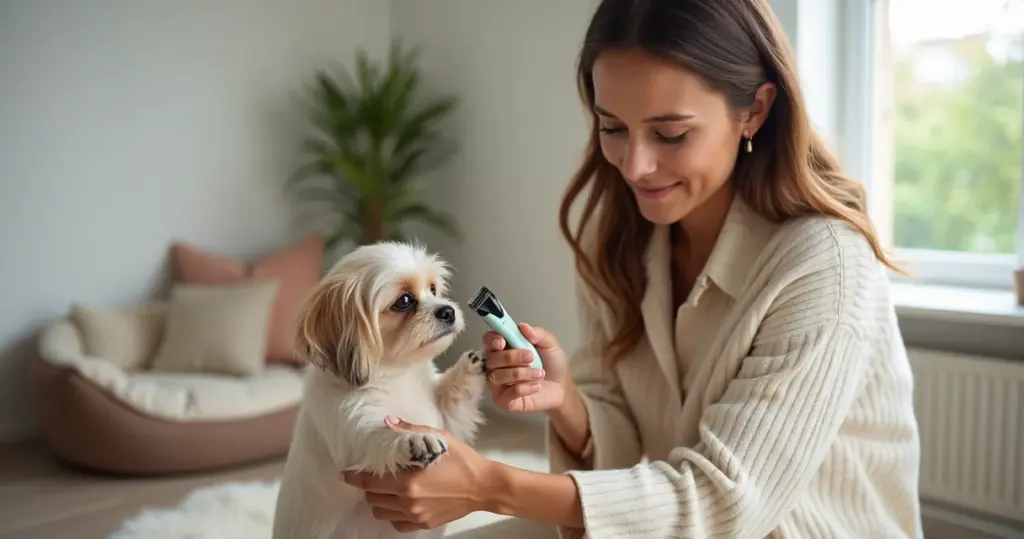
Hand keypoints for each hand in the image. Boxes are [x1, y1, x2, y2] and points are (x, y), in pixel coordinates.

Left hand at [341, 416, 495, 532]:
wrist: (483, 486)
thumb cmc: (462, 461)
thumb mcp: (437, 439)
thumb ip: (409, 432)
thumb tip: (388, 423)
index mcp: (408, 482)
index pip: (370, 482)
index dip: (354, 478)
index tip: (345, 474)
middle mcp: (408, 502)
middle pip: (373, 499)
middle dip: (368, 488)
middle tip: (372, 477)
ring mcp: (416, 515)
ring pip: (382, 513)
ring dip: (379, 502)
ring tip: (385, 490)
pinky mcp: (424, 523)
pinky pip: (398, 524)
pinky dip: (393, 515)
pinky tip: (399, 503)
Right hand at [483, 323, 570, 412]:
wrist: (562, 388)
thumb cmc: (552, 364)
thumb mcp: (550, 344)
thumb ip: (537, 333)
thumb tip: (523, 326)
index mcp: (505, 347)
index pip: (488, 340)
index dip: (491, 340)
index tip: (502, 342)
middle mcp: (497, 365)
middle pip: (491, 359)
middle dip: (511, 357)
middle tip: (531, 357)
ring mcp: (498, 384)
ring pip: (497, 376)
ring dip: (520, 373)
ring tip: (539, 374)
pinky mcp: (503, 400)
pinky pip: (506, 394)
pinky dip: (523, 388)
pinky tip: (536, 386)